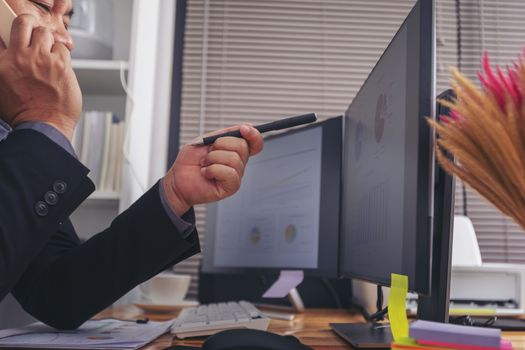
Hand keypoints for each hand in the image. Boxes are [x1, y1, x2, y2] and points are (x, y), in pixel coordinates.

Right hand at [0, 15, 80, 140]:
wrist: (44, 127)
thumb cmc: (24, 112)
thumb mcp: (1, 87)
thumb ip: (6, 65)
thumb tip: (10, 51)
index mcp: (2, 63)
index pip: (2, 34)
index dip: (12, 35)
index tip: (17, 38)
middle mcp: (20, 57)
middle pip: (24, 22)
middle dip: (30, 27)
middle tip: (34, 37)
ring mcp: (41, 59)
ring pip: (45, 34)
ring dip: (48, 44)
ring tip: (48, 58)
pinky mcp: (61, 64)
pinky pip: (62, 49)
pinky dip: (62, 56)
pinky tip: (59, 69)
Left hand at [163, 124, 263, 215]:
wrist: (177, 179)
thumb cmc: (190, 161)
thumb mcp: (205, 140)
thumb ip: (225, 133)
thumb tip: (247, 125)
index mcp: (234, 151)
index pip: (254, 143)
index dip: (254, 134)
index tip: (245, 128)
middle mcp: (238, 163)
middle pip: (242, 146)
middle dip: (221, 144)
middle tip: (209, 152)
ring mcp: (236, 175)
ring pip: (234, 158)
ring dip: (213, 159)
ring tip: (205, 164)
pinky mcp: (231, 187)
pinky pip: (229, 172)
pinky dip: (212, 170)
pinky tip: (206, 173)